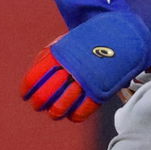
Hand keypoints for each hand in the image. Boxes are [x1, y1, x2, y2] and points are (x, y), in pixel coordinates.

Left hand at [20, 10, 150, 122]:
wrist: (124, 32)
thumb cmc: (94, 37)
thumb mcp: (70, 39)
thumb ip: (54, 53)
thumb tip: (38, 69)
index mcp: (60, 53)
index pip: (36, 75)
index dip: (28, 88)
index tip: (25, 95)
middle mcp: (70, 67)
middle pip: (46, 93)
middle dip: (40, 102)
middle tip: (39, 106)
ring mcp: (85, 79)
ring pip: (63, 104)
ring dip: (56, 111)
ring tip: (55, 113)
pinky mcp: (100, 89)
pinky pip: (84, 109)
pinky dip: (76, 115)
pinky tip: (72, 117)